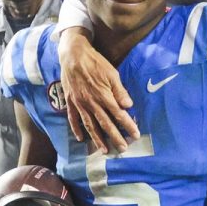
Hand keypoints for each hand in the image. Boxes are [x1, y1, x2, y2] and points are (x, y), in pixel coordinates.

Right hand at [58, 28, 138, 153]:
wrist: (73, 55)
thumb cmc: (95, 62)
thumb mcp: (111, 73)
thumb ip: (119, 90)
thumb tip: (128, 105)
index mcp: (103, 95)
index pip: (118, 114)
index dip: (128, 125)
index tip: (136, 135)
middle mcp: (92, 103)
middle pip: (105, 124)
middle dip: (115, 137)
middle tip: (123, 148)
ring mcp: (80, 104)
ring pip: (90, 125)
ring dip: (97, 139)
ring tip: (105, 150)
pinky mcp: (70, 102)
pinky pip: (73, 119)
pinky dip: (77, 129)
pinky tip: (81, 139)